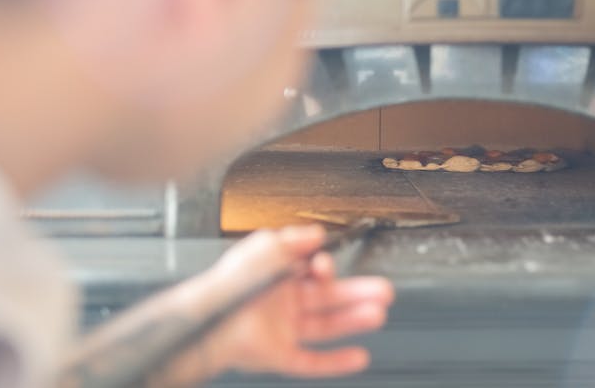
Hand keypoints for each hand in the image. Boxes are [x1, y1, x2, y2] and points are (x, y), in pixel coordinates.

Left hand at [163, 225, 393, 384]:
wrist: (211, 318)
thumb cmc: (231, 282)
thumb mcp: (265, 245)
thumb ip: (295, 239)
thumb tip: (317, 233)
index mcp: (277, 274)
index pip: (312, 269)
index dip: (325, 266)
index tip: (329, 263)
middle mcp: (281, 301)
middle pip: (328, 297)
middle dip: (357, 292)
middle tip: (382, 289)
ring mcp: (281, 329)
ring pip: (326, 326)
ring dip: (354, 319)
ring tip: (379, 312)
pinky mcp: (279, 354)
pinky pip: (312, 360)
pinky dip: (336, 361)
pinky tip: (358, 355)